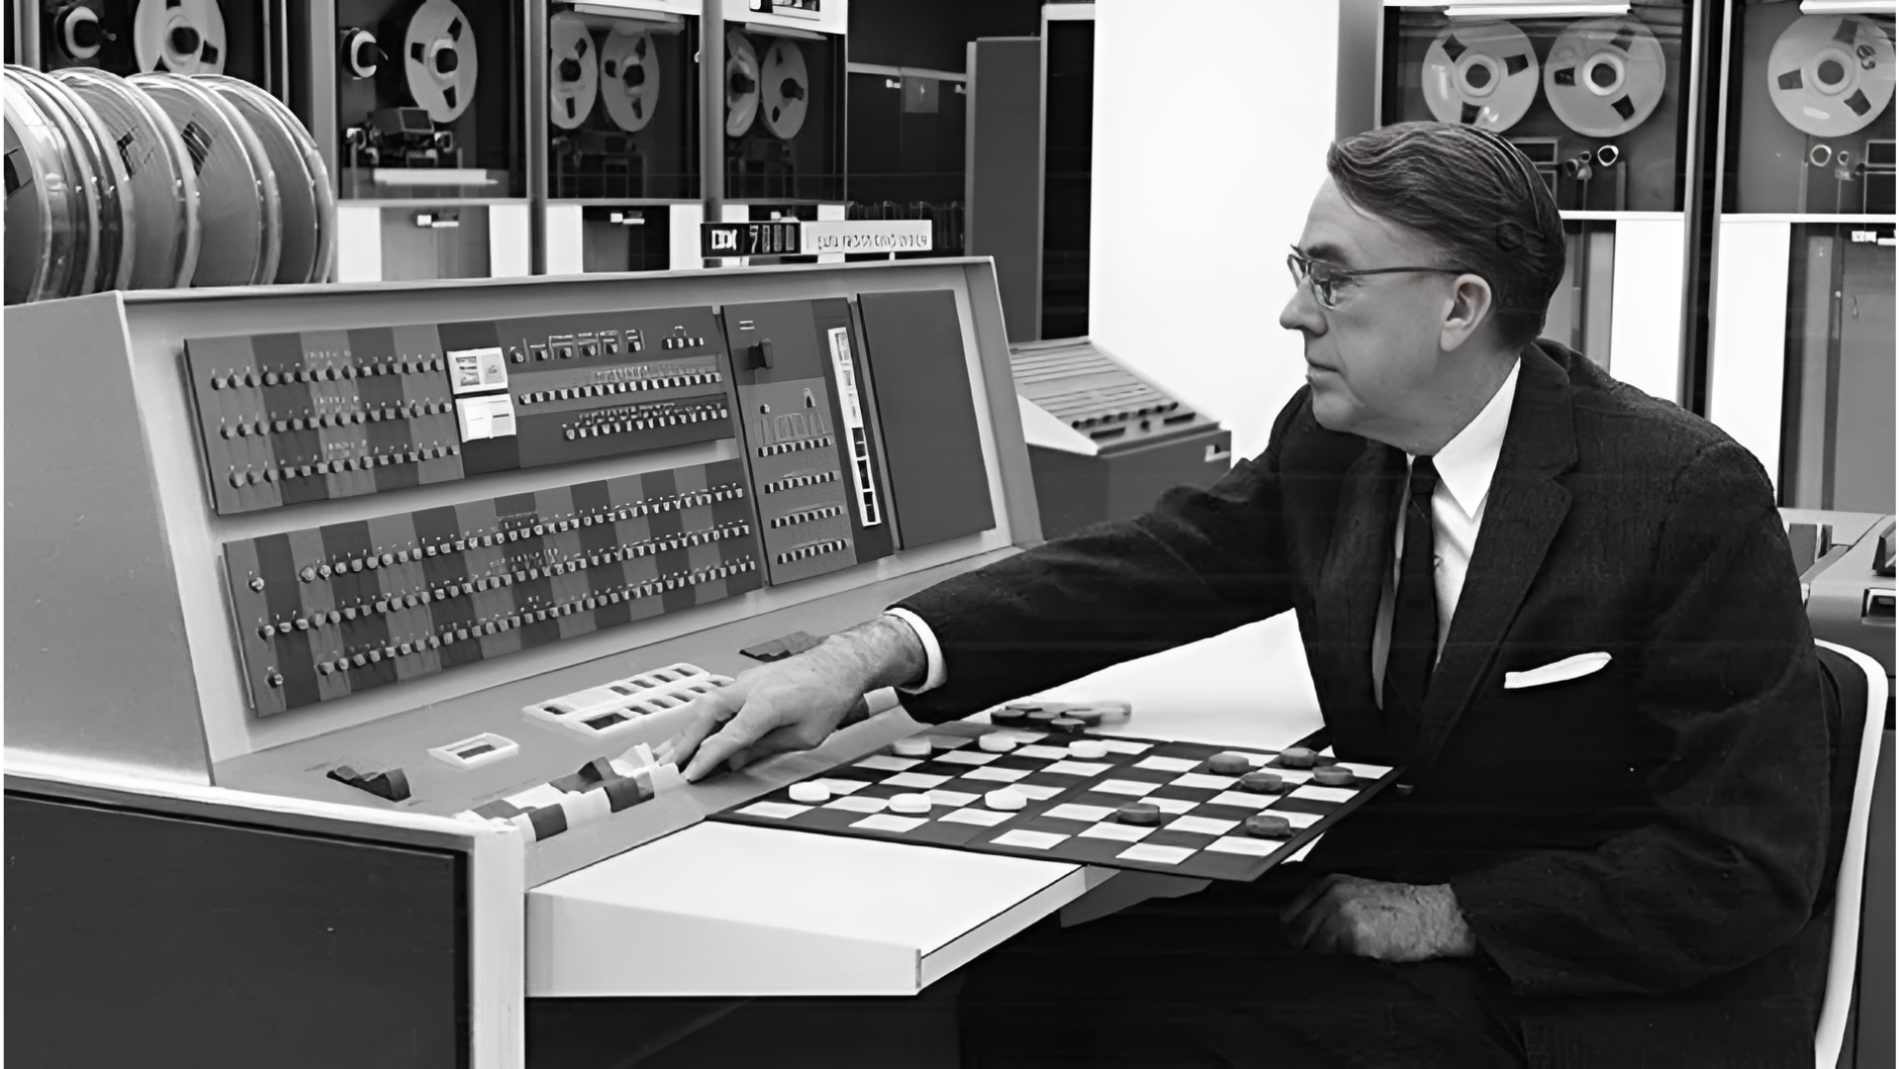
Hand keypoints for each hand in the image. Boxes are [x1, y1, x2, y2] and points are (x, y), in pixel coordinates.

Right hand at [673, 615, 927, 781]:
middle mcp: (749, 689)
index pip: (727, 737)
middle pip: (705, 716)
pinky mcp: (745, 682)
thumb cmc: (828, 697)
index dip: (706, 759)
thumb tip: (736, 759)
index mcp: (766, 704)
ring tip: (669, 754)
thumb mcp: (803, 737)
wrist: (837, 665)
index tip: (690, 774)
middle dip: (683, 743)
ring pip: (705, 705)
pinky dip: (701, 719)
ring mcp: (745, 682)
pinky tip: (693, 734)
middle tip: (666, 766)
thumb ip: (765, 748)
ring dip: (687, 730)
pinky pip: (715, 701)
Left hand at [1280, 874, 1477, 962]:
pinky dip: (1343, 960)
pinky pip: (1333, 957)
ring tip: (1351, 948)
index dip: (1293, 931)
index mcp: (1331, 883)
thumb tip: (1294, 927)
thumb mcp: (1357, 894)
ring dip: (1326, 954)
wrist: (1432, 915)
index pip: (1288, 912)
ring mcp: (1342, 913)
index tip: (1300, 942)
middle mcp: (1332, 895)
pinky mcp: (1354, 935)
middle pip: (1295, 931)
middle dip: (1306, 946)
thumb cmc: (1400, 909)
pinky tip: (1363, 951)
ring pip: (1312, 946)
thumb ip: (1326, 904)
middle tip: (1330, 950)